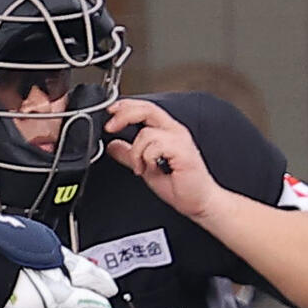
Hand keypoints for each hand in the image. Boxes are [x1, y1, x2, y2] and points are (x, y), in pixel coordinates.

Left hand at [0, 251, 117, 307]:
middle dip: (103, 282)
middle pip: (89, 274)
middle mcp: (56, 267)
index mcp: (54, 294)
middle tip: (110, 288)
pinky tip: (57, 259)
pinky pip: (54, 245)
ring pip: (73, 257)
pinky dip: (62, 255)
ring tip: (90, 273)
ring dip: (84, 266)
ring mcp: (44, 246)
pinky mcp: (29, 232)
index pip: (89, 301)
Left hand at [105, 98, 221, 218]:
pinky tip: (151, 169)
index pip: (146, 109)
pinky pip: (155, 146)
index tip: (110, 112)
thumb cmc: (180, 185)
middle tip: (110, 127)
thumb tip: (112, 146)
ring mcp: (179, 139)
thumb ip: (129, 154)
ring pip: (146, 133)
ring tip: (140, 168)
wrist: (197, 200)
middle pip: (147, 109)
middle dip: (124, 115)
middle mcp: (174, 131)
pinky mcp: (182, 151)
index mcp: (167, 131)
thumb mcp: (145, 167)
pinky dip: (146, 159)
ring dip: (136, 152)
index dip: (127, 106)